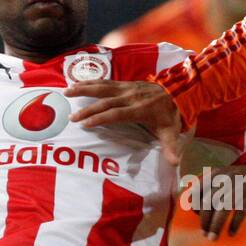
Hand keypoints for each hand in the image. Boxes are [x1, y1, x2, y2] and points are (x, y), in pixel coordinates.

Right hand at [67, 79, 184, 165]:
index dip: (100, 118)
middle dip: (87, 109)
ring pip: (102, 87)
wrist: (178, 91)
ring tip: (67, 91)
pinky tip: (78, 82)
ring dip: (84, 89)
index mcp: (139, 109)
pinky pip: (105, 81)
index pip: (116, 114)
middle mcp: (130, 96)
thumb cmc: (170, 115)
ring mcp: (127, 88)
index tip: (86, 124)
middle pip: (105, 101)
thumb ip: (171, 148)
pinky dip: (91, 82)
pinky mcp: (125, 83)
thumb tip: (175, 163)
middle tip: (72, 117)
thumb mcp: (171, 132)